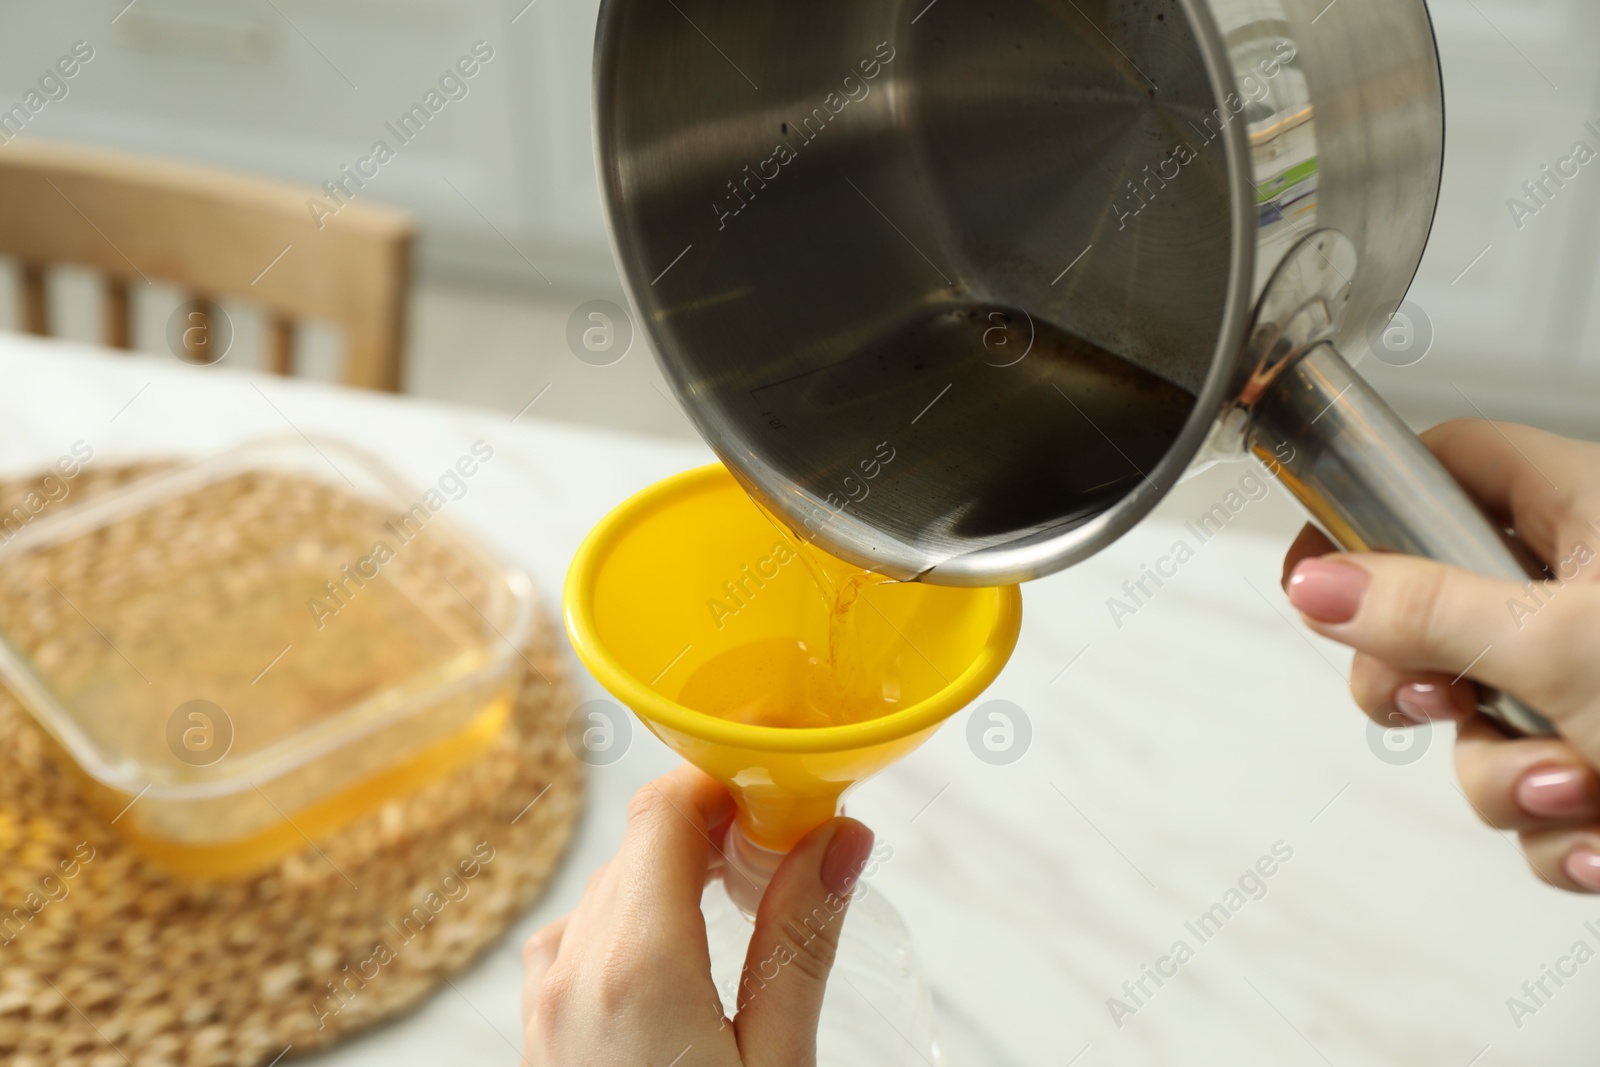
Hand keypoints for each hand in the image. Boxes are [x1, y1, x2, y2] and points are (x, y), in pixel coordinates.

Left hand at [521, 765, 875, 1064]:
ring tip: (746, 904)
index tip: (784, 787)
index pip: (666, 808)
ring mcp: (544, 1000)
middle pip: (642, 843)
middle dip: (715, 830)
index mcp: (637, 967)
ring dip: (675, 877)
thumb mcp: (778, 1065)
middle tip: (788, 851)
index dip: (726, 780)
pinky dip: (634, 922)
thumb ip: (800, 946)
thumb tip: (839, 838)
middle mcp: (573, 969)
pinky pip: (581, 937)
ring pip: (611, 888)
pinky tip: (683, 954)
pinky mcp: (538, 1030)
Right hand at [1280, 419, 1599, 891]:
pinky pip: (1531, 792)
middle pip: (1431, 611)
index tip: (1318, 571)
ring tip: (1581, 788)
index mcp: (1582, 512)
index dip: (1367, 506)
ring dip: (1509, 776)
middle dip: (1424, 685)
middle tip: (1431, 698)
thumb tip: (1318, 581)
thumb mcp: (1560, 646)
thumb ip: (1424, 610)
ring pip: (1477, 722)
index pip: (1439, 465)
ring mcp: (1592, 678)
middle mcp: (1581, 588)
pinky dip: (1560, 829)